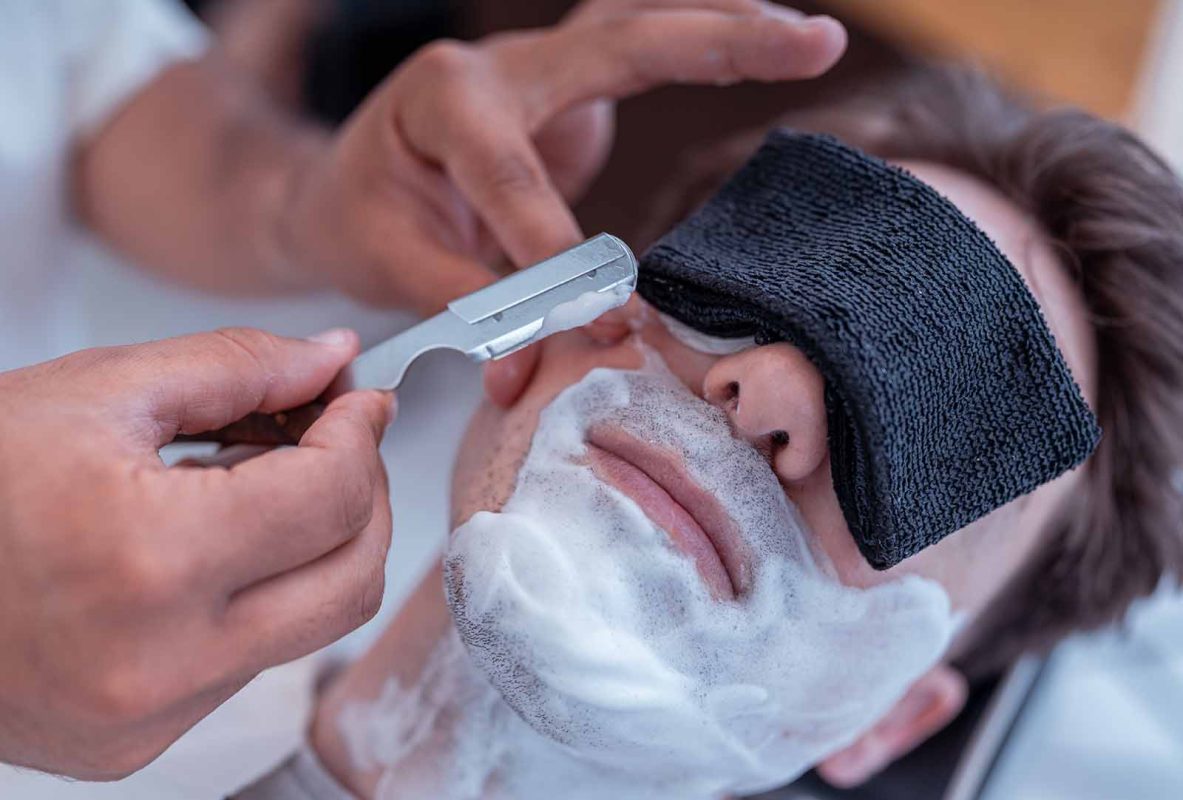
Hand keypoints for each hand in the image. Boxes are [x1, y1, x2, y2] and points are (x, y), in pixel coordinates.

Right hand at [0, 329, 393, 779]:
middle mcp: (159, 662)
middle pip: (351, 579)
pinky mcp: (136, 747)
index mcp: (149, 560)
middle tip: (334, 441)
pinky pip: (249, 665)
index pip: (332, 497)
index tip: (355, 401)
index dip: (361, 433)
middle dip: (364, 497)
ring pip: (310, 625)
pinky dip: (260, 597)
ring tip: (251, 487)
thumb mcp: (98, 393)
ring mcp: (149, 719)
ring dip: (313, 548)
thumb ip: (238, 367)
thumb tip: (333, 360)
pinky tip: (210, 547)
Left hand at [278, 0, 845, 313]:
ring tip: (813, 38)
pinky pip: (640, 45)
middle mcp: (501, 63)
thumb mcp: (389, 262)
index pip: (512, 174)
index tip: (605, 320)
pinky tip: (763, 39)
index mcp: (444, 100)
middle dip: (717, 44)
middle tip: (813, 45)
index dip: (556, 250)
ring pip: (639, 24)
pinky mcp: (567, 83)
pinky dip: (703, 38)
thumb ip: (465, 307)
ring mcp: (540, 64)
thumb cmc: (363, 216)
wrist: (342, 180)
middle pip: (617, 39)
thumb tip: (526, 373)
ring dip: (729, 26)